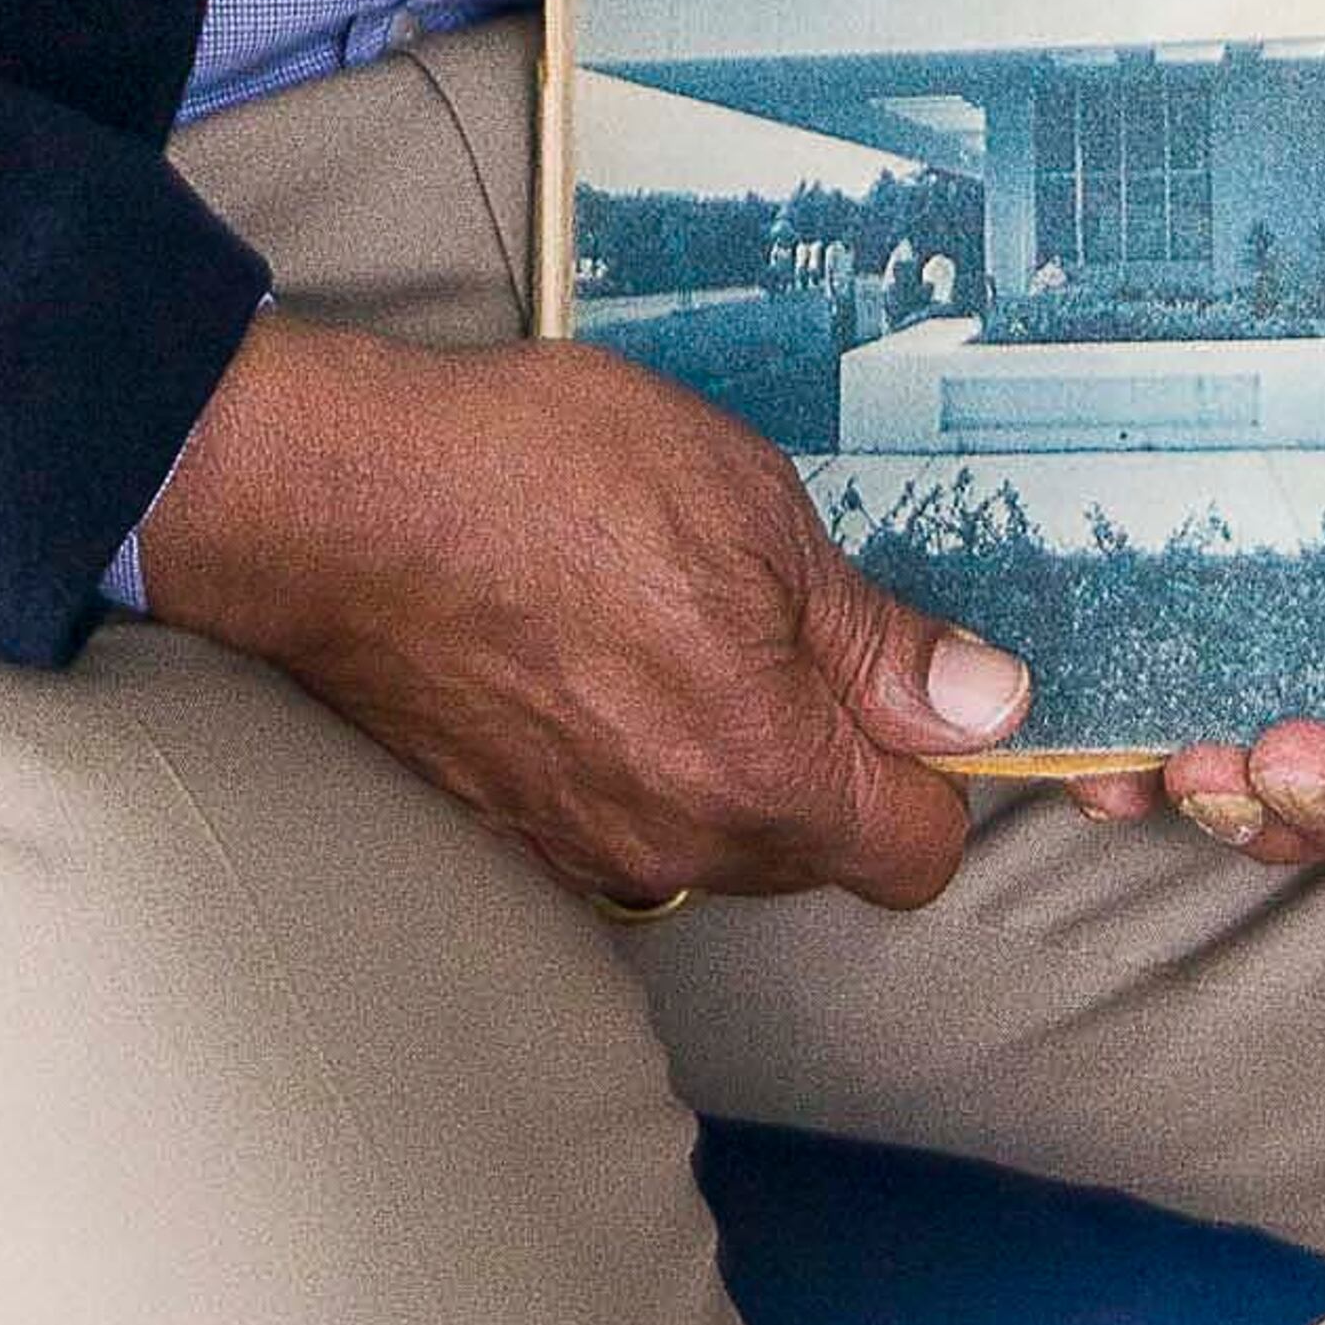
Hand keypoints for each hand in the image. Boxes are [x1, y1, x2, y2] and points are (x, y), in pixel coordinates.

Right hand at [134, 311, 1027, 916]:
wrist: (339, 502)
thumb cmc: (537, 474)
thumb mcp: (748, 503)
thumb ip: (874, 633)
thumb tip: (985, 703)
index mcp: (765, 772)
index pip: (919, 850)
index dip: (932, 761)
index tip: (900, 678)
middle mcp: (683, 845)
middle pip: (820, 847)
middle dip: (828, 752)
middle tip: (774, 613)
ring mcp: (590, 848)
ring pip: (721, 835)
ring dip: (729, 755)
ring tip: (671, 619)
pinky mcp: (517, 830)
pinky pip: (627, 818)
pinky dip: (637, 756)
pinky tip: (596, 652)